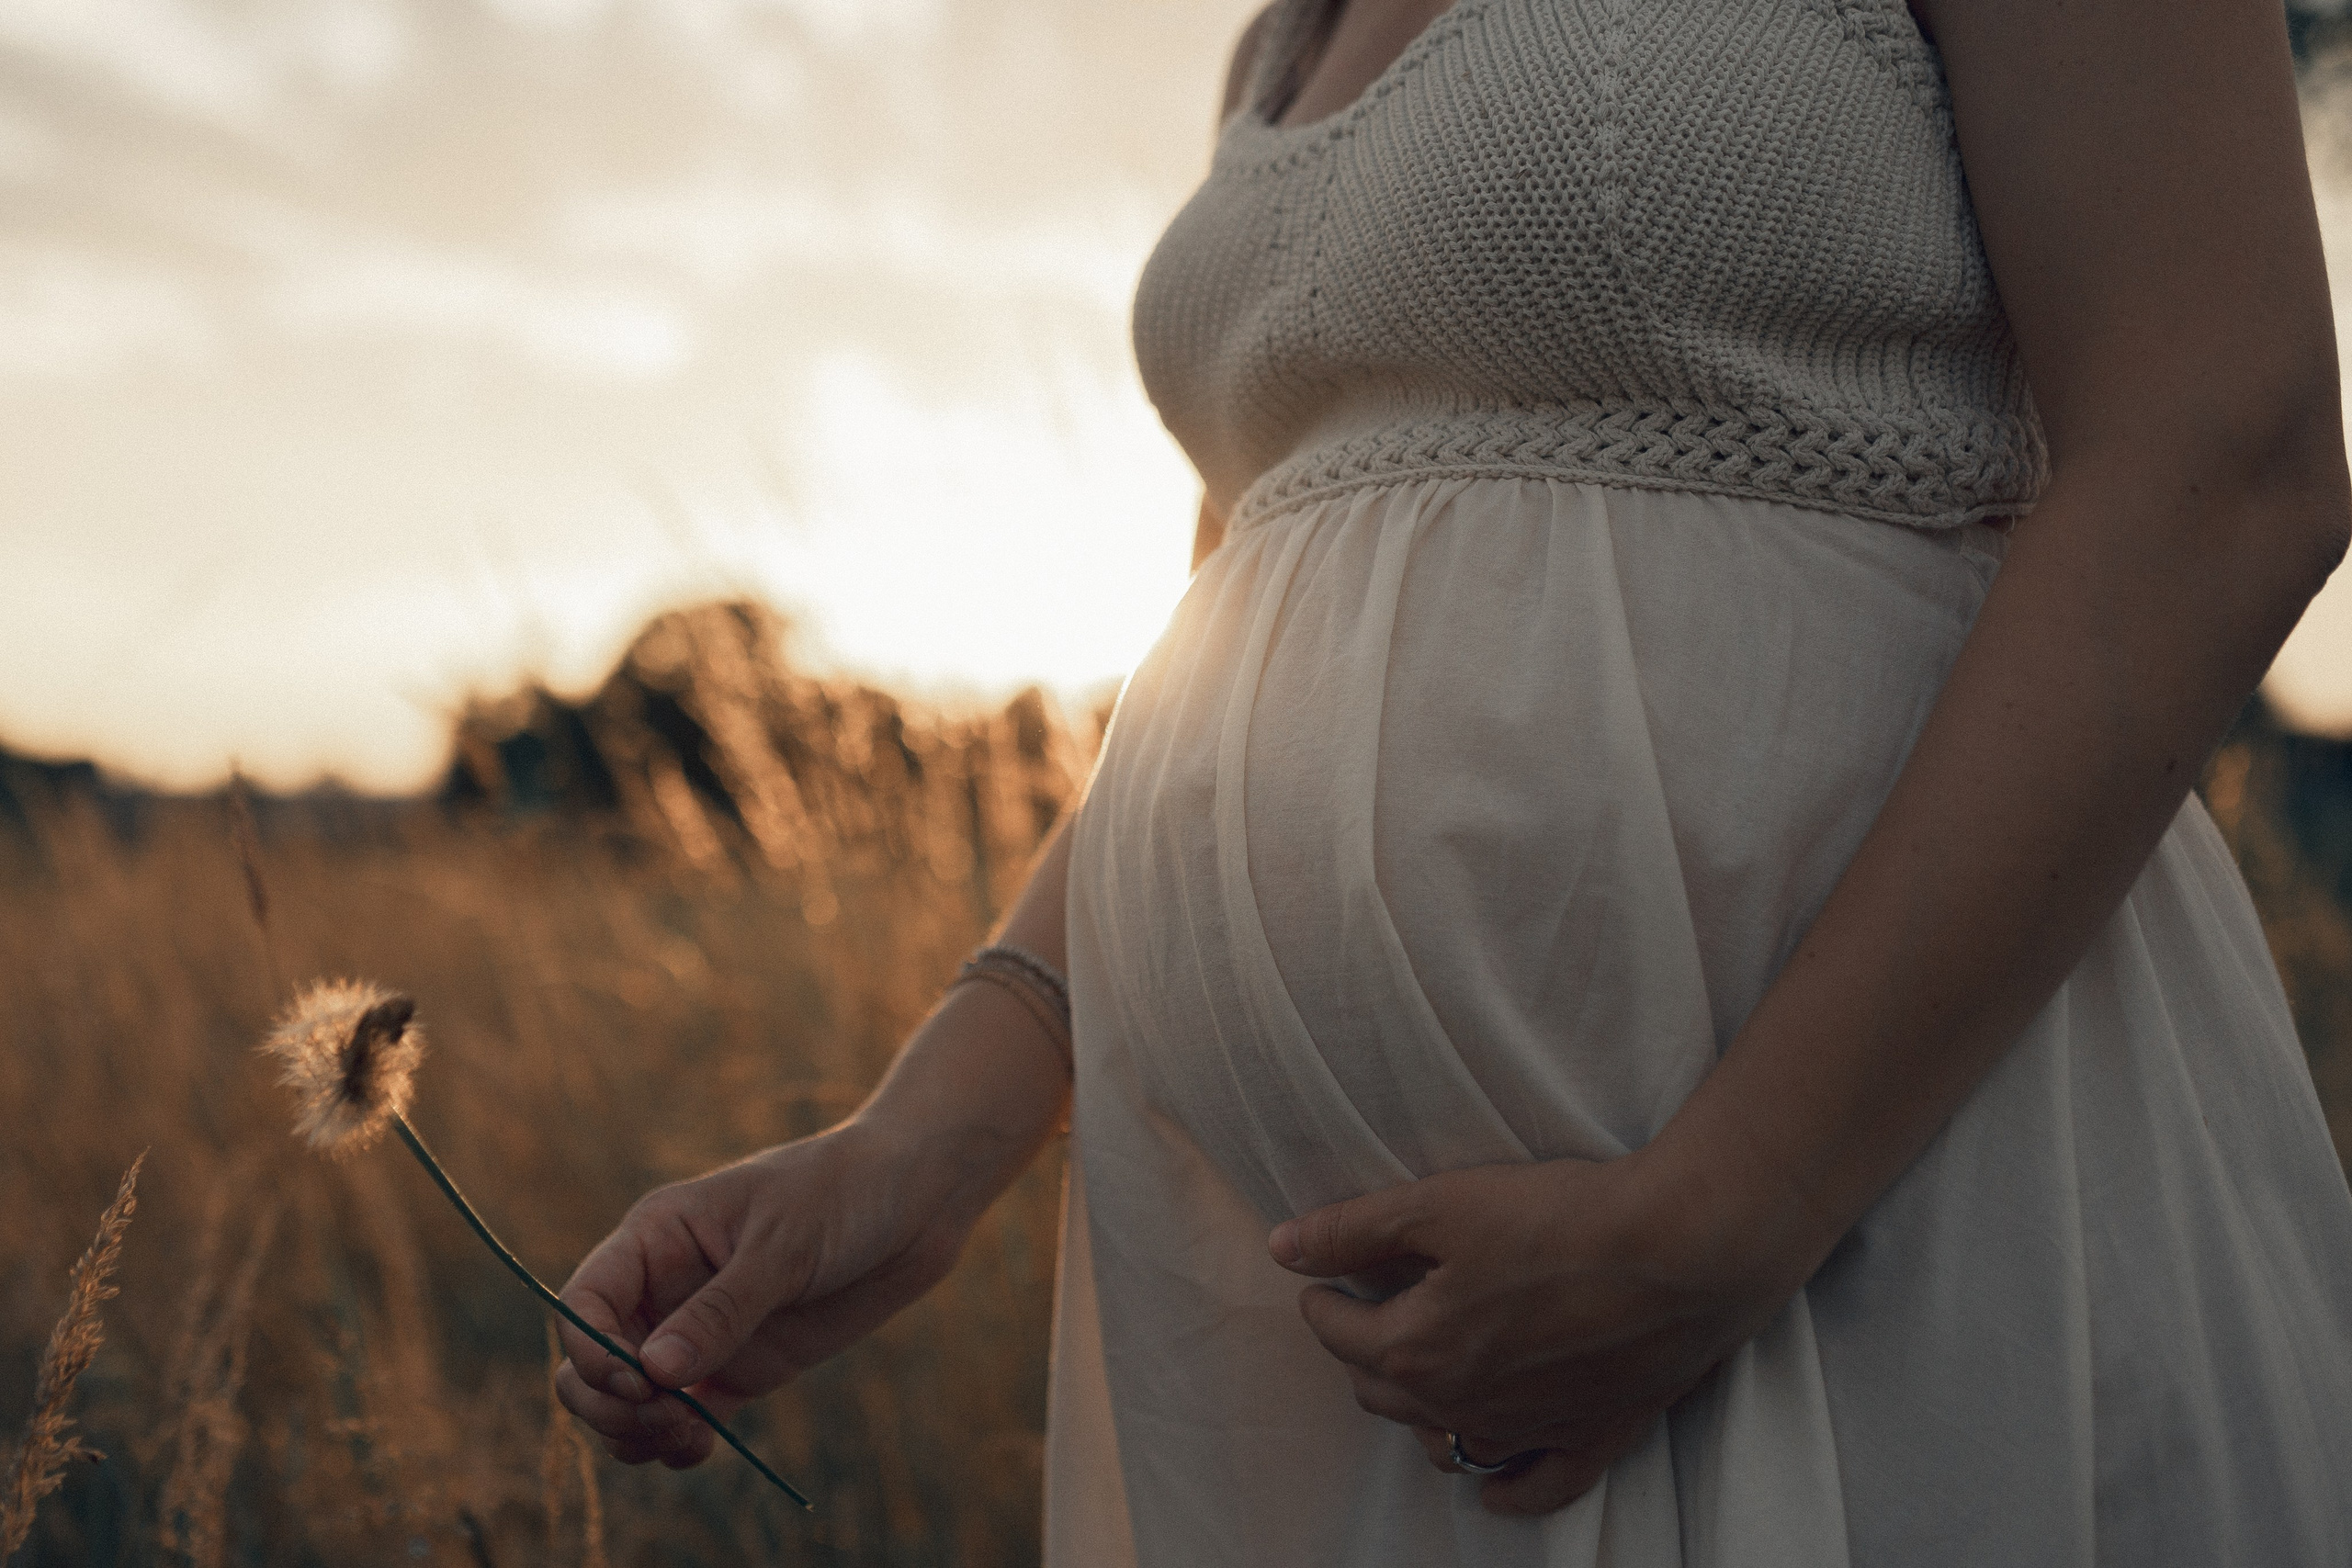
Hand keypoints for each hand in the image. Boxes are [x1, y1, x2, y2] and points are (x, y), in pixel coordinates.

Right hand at [554, 1117, 977, 1466]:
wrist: (918, 1199)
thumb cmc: (844, 1193)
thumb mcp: (784, 1245)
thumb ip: (722, 1310)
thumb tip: (653, 1374)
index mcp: (657, 1238)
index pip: (585, 1302)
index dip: (590, 1350)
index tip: (636, 1382)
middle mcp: (666, 1287)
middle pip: (594, 1362)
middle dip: (610, 1403)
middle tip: (667, 1421)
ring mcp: (701, 1330)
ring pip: (634, 1399)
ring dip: (639, 1433)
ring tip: (690, 1442)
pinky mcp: (740, 1365)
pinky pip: (686, 1414)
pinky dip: (679, 1439)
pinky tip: (704, 1446)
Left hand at [1268, 1149, 1817, 1515]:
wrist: (1680, 1249)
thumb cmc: (1558, 1219)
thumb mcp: (1440, 1204)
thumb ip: (1355, 1229)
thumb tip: (1283, 1246)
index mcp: (1415, 1350)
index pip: (1338, 1333)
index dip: (1322, 1298)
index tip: (1321, 1279)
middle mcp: (1462, 1406)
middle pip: (1381, 1392)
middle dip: (1361, 1351)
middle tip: (1367, 1311)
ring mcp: (1527, 1430)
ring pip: (1446, 1443)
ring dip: (1421, 1414)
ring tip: (1420, 1374)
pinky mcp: (1592, 1436)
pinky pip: (1535, 1485)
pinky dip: (1506, 1485)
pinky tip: (1491, 1481)